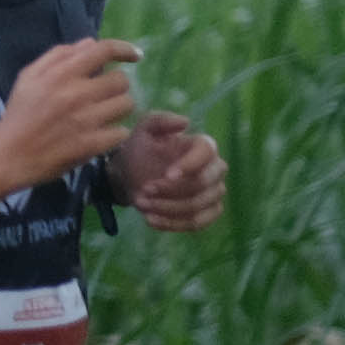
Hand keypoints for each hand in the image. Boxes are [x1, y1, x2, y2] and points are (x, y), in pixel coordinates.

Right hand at [0, 36, 142, 189]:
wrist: (6, 159)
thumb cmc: (17, 116)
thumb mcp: (27, 79)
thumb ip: (57, 56)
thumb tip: (89, 43)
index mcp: (61, 75)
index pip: (104, 51)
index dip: (124, 49)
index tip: (134, 55)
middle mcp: (77, 94)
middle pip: (121, 80)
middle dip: (116, 86)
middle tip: (104, 95)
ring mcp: (87, 121)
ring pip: (126, 105)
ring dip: (118, 108)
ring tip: (104, 115)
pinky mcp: (92, 145)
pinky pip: (121, 132)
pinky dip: (115, 133)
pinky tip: (101, 135)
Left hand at [123, 112, 228, 232]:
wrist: (130, 174)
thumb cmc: (141, 149)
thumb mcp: (143, 131)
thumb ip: (160, 121)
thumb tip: (185, 123)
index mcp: (204, 146)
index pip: (207, 153)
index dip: (189, 165)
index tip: (166, 174)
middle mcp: (215, 169)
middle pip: (204, 184)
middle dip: (172, 191)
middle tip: (144, 190)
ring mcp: (213, 192)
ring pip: (199, 206)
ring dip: (167, 208)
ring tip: (141, 204)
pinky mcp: (206, 213)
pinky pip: (197, 223)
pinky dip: (173, 224)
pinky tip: (150, 219)